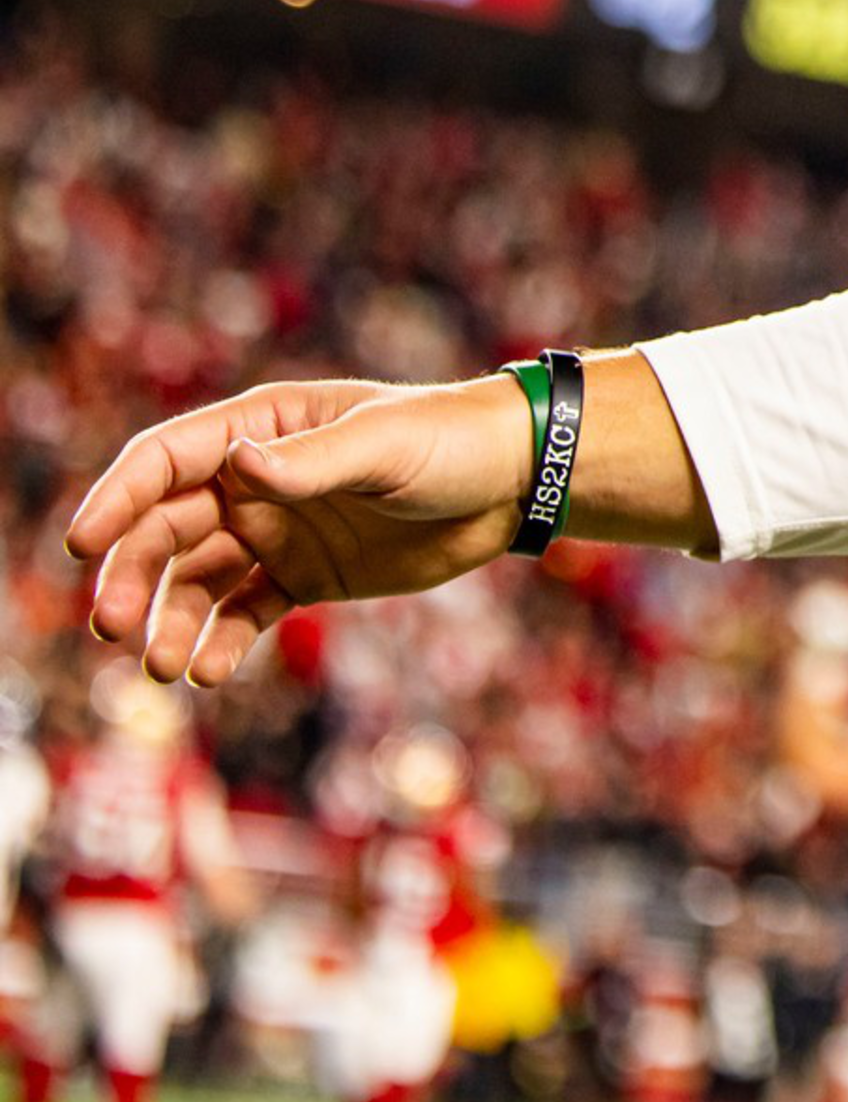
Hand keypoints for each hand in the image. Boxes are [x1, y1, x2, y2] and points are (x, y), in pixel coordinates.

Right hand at [67, 377, 537, 684]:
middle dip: (130, 578)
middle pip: (163, 530)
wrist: (514, 482)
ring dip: (169, 623)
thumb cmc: (451, 441)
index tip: (79, 546)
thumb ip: (311, 462)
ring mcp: (277, 531)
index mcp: (262, 428)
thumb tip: (238, 466)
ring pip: (195, 582)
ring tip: (163, 667)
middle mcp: (255, 481)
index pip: (164, 461)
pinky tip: (209, 673)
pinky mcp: (306, 577)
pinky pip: (244, 614)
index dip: (116, 500)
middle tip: (113, 629)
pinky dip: (220, 644)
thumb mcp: (384, 445)